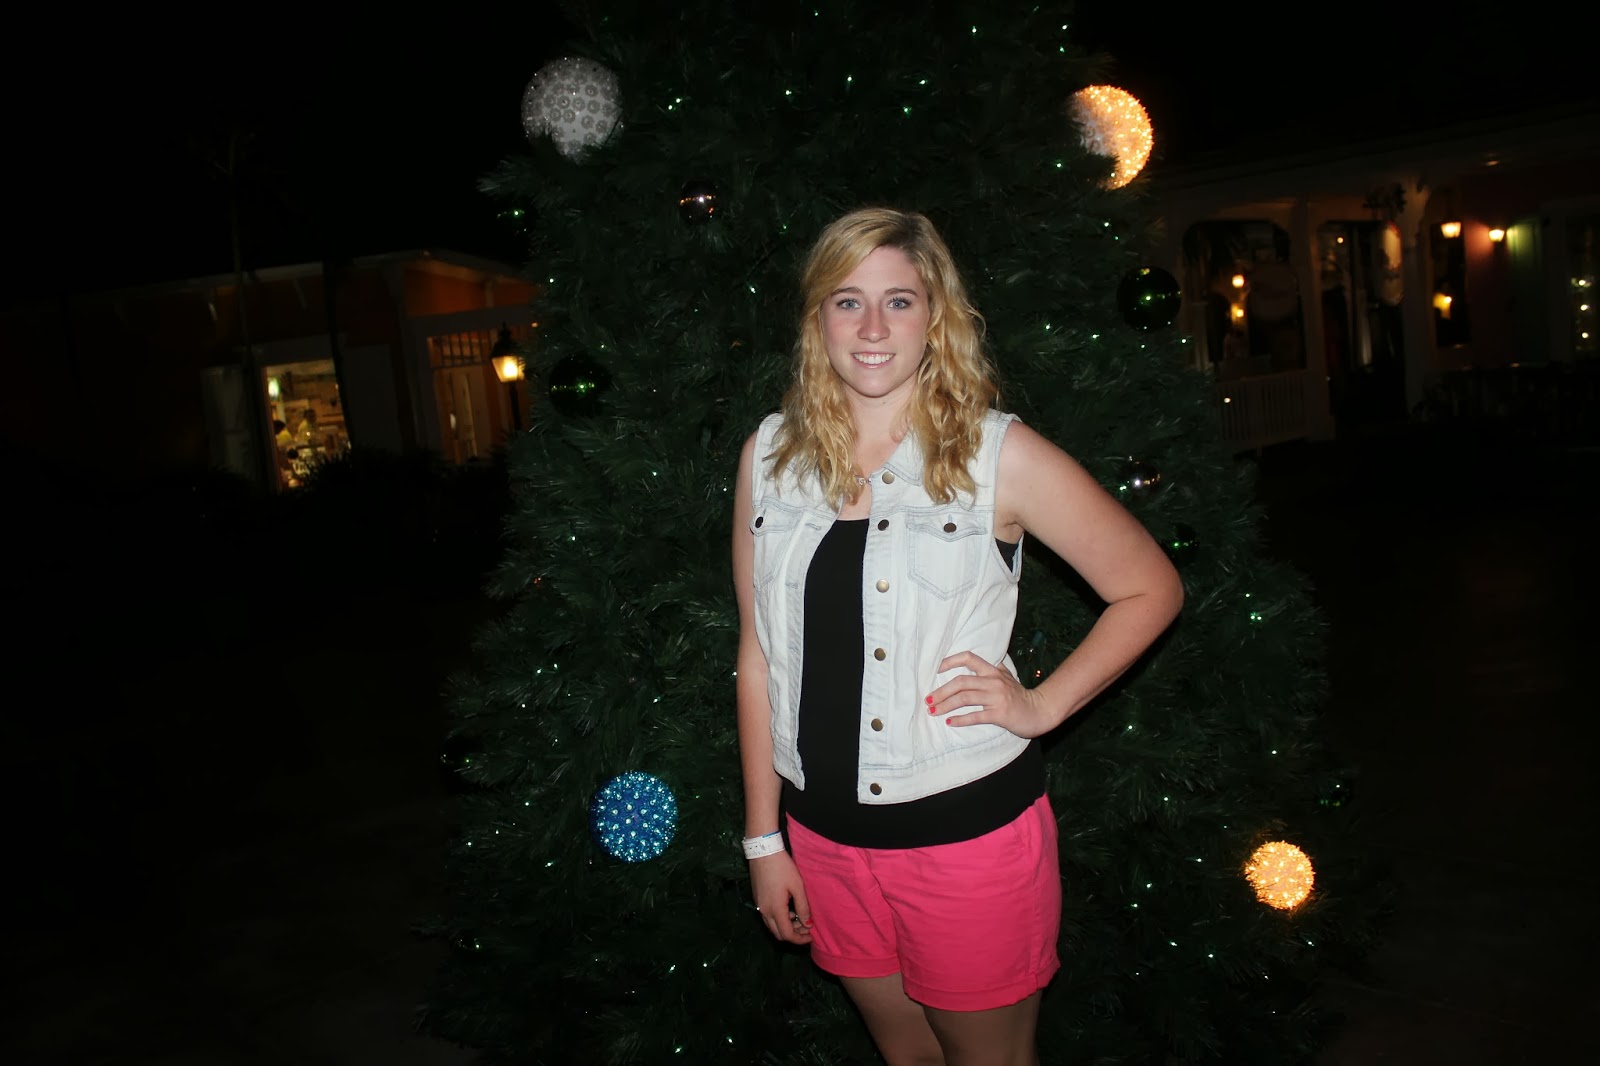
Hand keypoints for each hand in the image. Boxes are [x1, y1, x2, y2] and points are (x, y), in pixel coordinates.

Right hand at [749, 850, 812, 944]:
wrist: (763, 852)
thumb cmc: (783, 868)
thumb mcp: (797, 886)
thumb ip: (803, 907)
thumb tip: (808, 924)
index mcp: (775, 910)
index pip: (787, 935)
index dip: (800, 939)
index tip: (811, 936)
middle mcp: (764, 911)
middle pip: (778, 934)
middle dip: (793, 934)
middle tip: (806, 926)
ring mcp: (759, 905)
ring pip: (772, 926)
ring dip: (786, 927)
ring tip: (799, 917)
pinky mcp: (757, 899)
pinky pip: (768, 917)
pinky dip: (779, 919)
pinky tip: (788, 909)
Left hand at [928, 650, 1059, 737]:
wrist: (1040, 711)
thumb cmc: (1020, 695)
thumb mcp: (1006, 677)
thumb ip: (992, 669)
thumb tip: (973, 662)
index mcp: (993, 671)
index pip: (969, 658)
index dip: (950, 661)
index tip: (936, 670)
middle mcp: (993, 681)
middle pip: (961, 681)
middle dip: (941, 691)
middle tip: (928, 699)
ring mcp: (996, 698)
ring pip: (965, 698)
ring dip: (946, 704)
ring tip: (933, 711)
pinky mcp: (999, 714)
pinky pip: (976, 716)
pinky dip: (960, 719)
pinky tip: (949, 722)